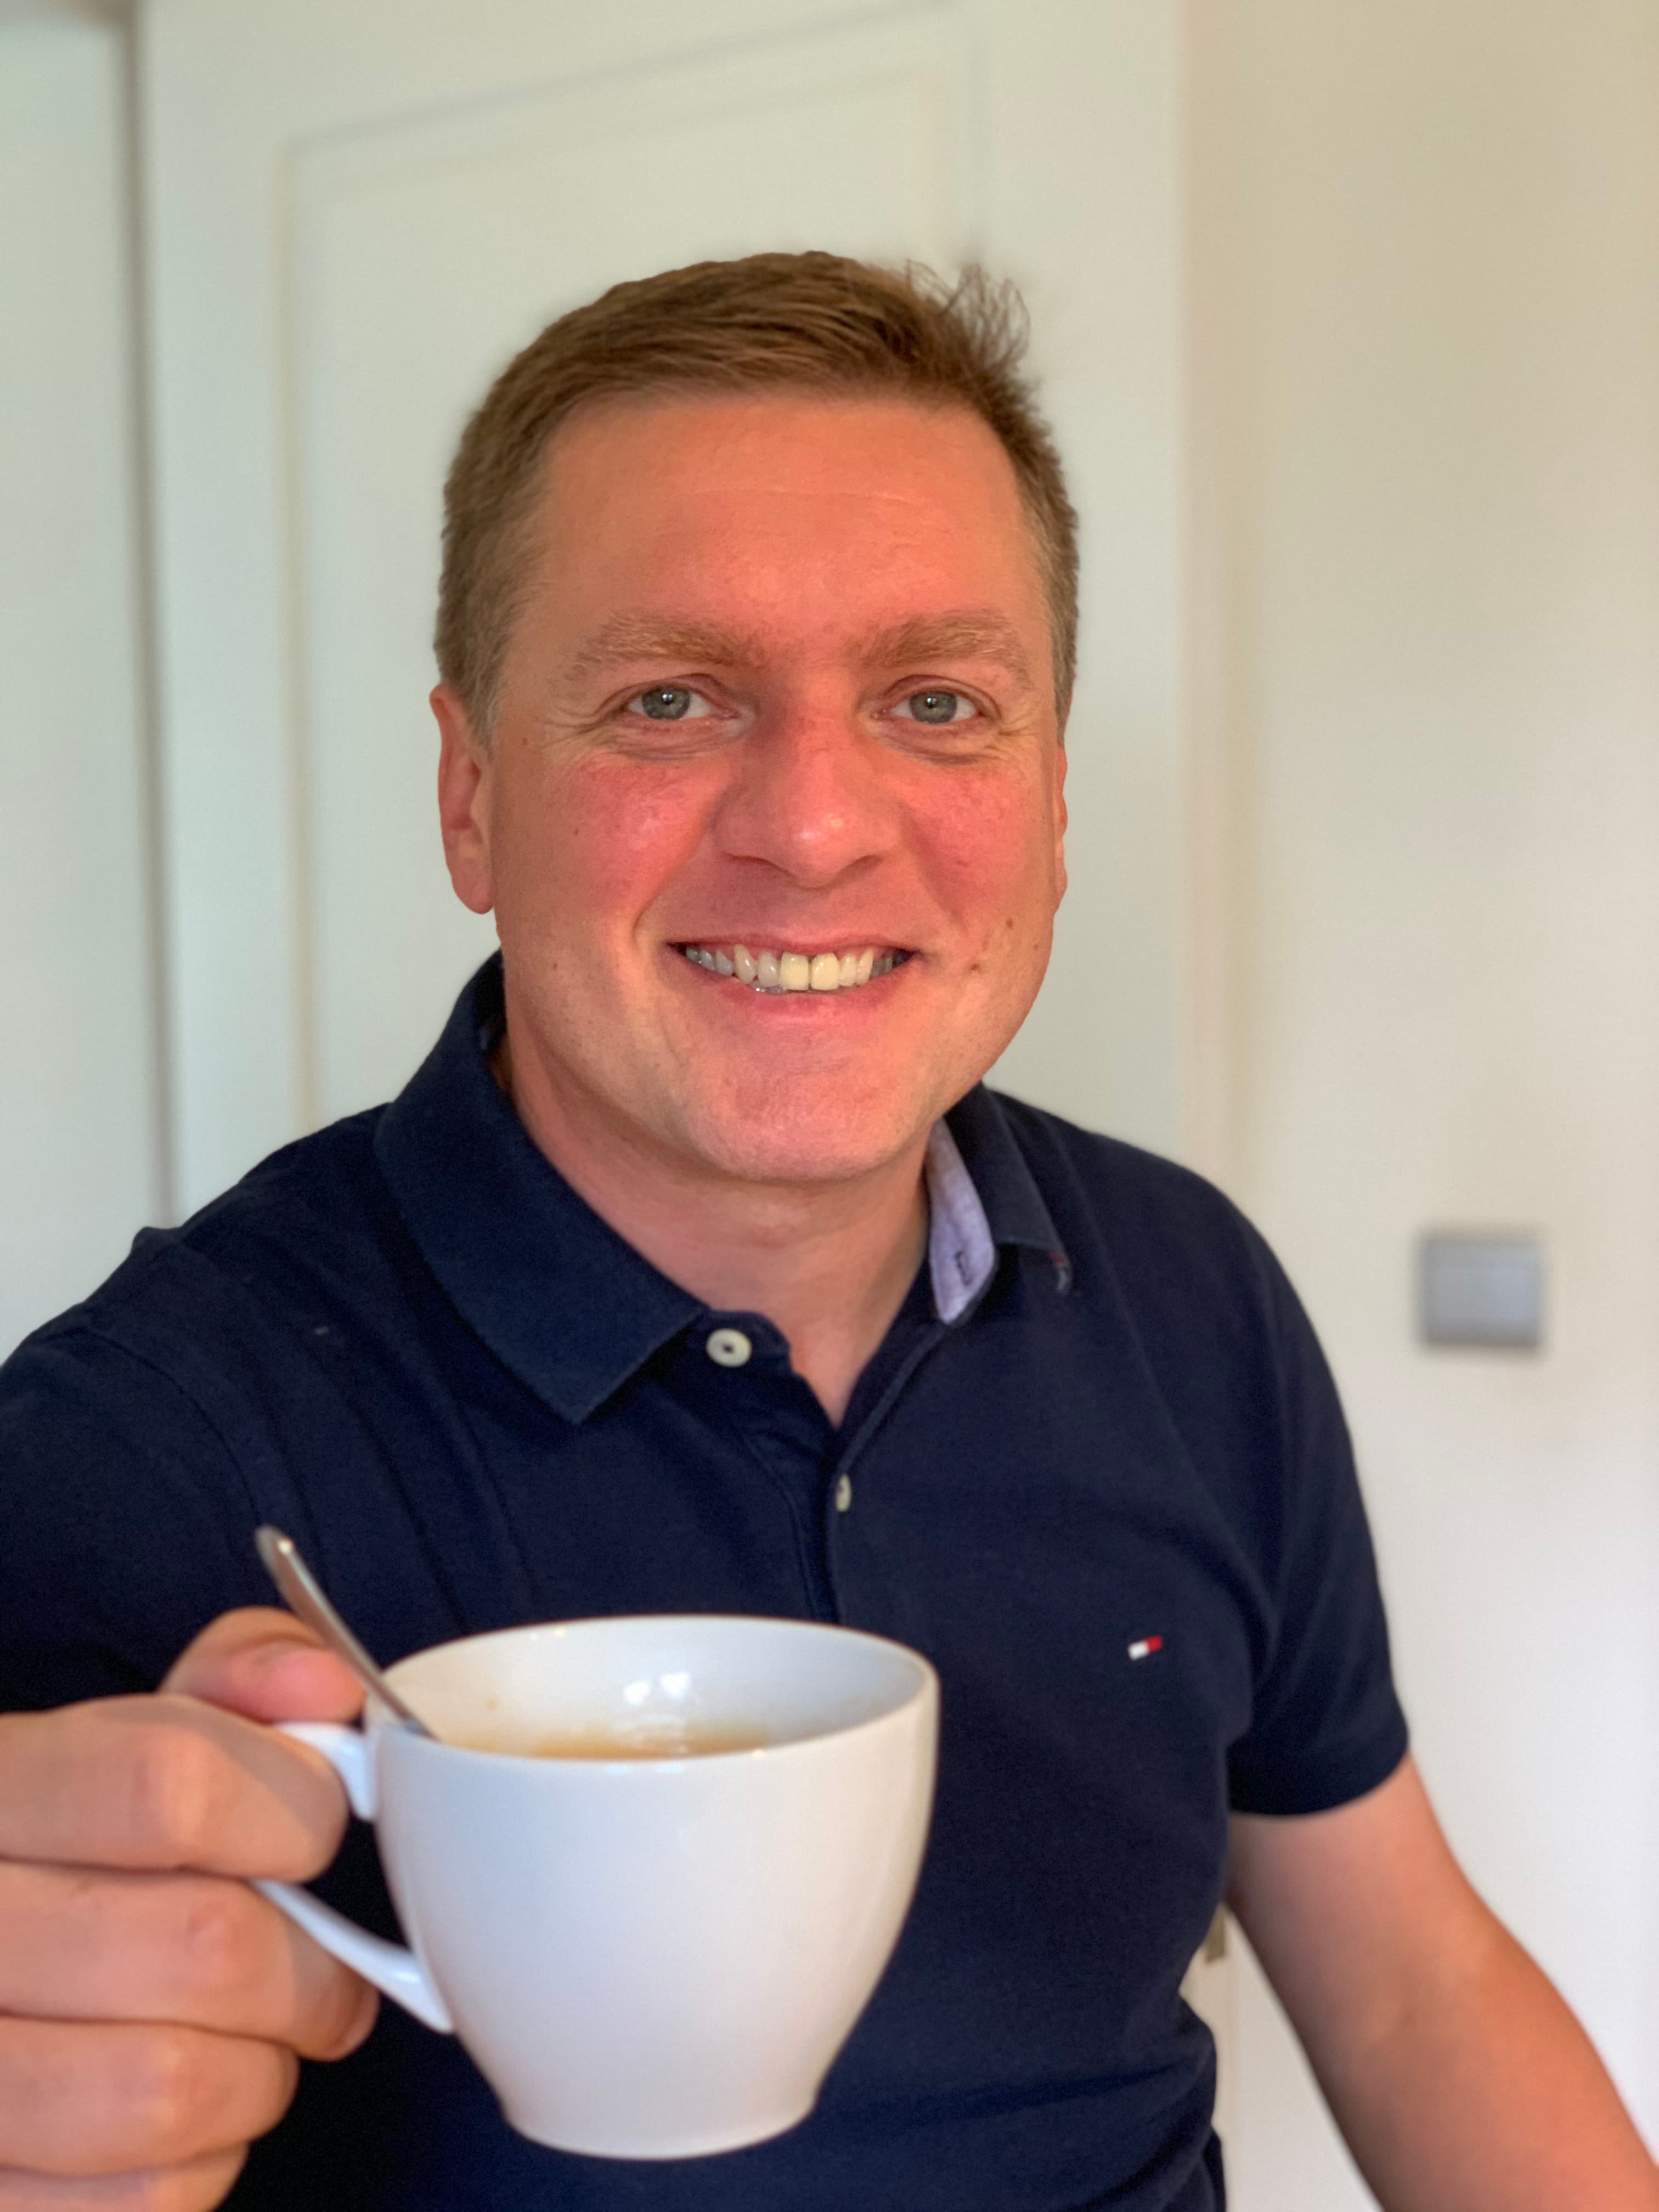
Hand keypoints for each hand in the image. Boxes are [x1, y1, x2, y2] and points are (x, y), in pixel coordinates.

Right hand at [0, 1610, 379, 2208]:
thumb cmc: (76, 1845)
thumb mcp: (134, 1729)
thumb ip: (236, 1683)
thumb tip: (323, 1688)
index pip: (171, 1785)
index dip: (293, 1808)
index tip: (317, 1827)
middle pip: (204, 1947)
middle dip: (309, 1966)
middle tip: (320, 1967)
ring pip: (172, 2090)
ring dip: (259, 2072)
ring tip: (252, 2042)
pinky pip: (145, 2201)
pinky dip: (203, 2163)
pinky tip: (185, 2112)